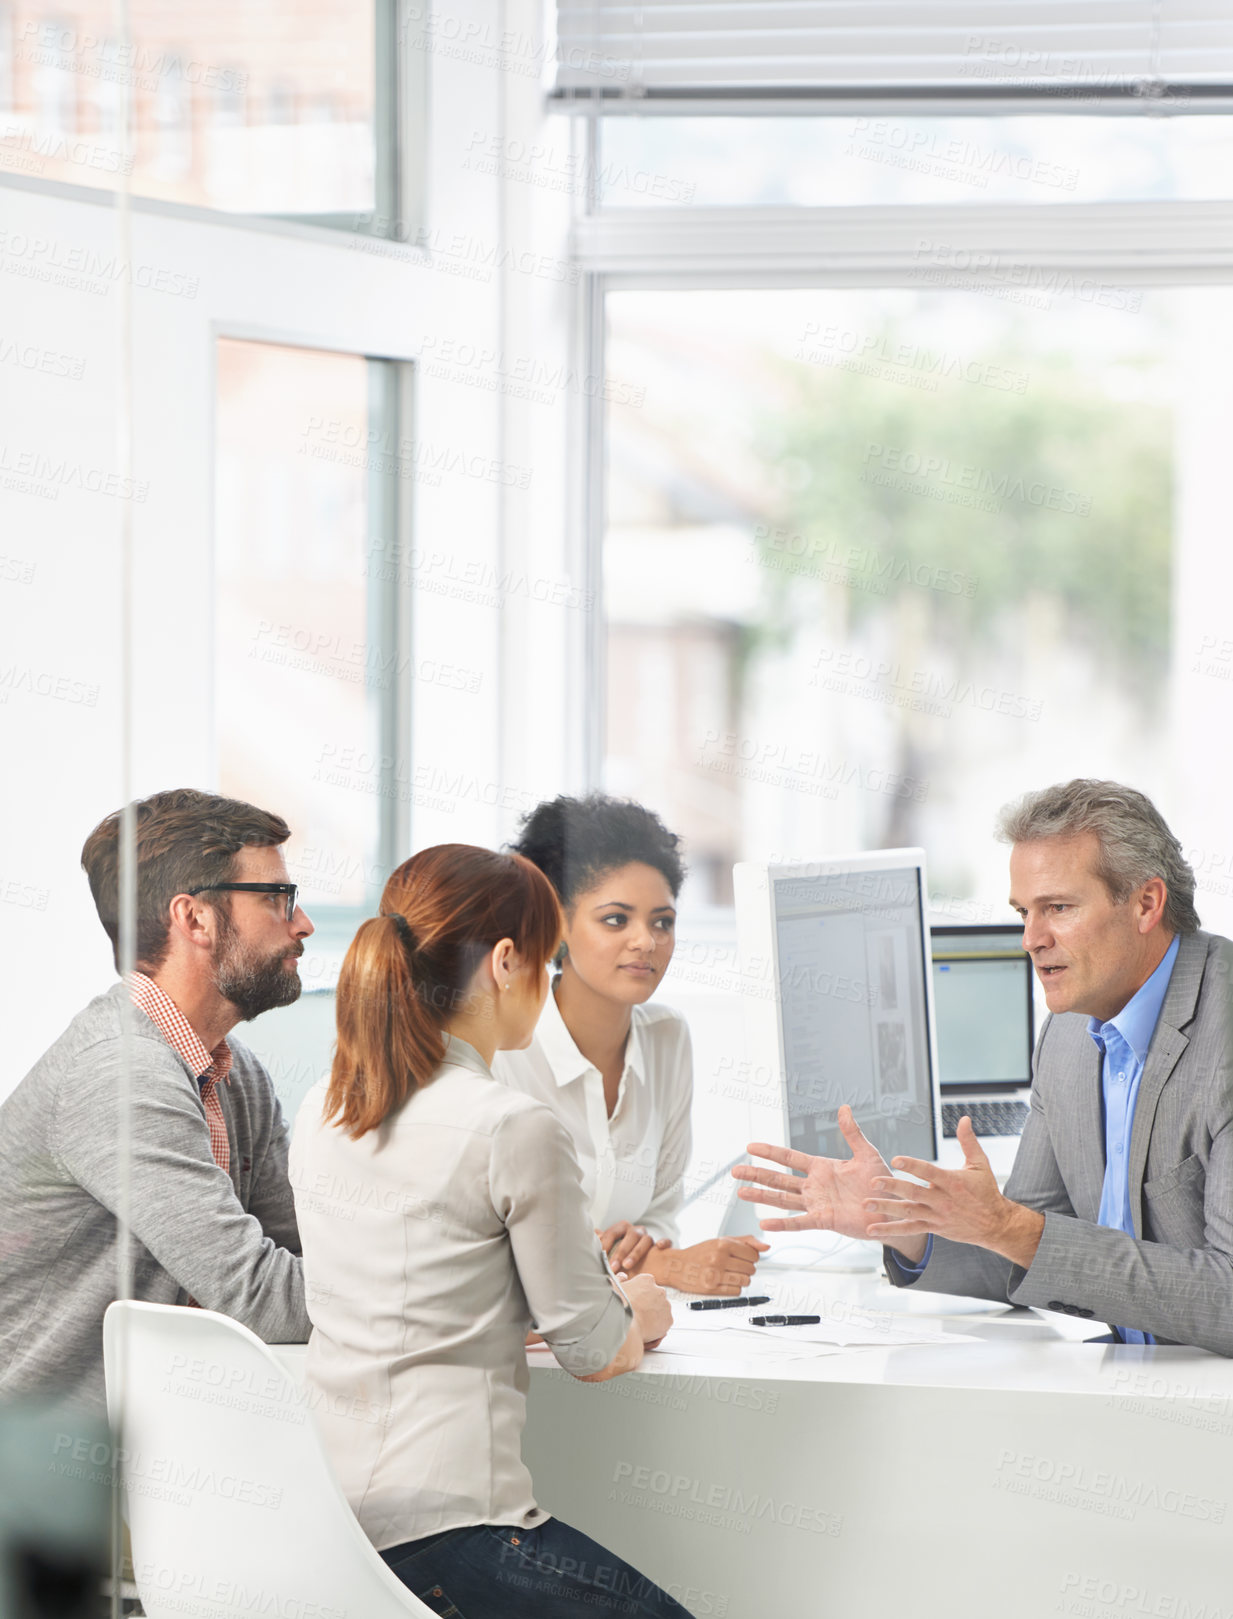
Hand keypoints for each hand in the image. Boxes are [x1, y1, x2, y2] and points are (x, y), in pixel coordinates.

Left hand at [598, 1221, 667, 1276]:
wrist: (647, 1265)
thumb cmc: (624, 1258)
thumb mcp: (612, 1251)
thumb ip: (603, 1244)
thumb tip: (591, 1234)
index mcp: (622, 1229)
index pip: (613, 1233)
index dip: (606, 1245)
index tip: (601, 1258)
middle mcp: (637, 1231)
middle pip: (630, 1236)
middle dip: (620, 1252)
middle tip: (613, 1267)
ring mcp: (650, 1238)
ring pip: (646, 1240)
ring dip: (636, 1252)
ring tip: (627, 1266)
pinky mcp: (664, 1246)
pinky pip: (667, 1241)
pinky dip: (664, 1242)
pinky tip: (659, 1248)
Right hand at [621, 1272, 672, 1347]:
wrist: (623, 1325)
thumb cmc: (616, 1306)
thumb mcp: (612, 1286)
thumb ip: (619, 1279)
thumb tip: (623, 1276)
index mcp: (646, 1280)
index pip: (647, 1285)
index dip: (640, 1294)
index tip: (634, 1301)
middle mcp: (660, 1290)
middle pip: (656, 1297)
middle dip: (649, 1304)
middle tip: (638, 1313)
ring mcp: (666, 1305)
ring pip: (661, 1310)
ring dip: (654, 1315)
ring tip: (641, 1323)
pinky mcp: (668, 1320)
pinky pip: (664, 1323)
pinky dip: (658, 1327)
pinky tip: (647, 1330)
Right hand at [649, 1236, 769, 1295]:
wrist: (676, 1265)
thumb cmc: (701, 1253)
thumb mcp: (721, 1240)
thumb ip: (746, 1241)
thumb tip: (767, 1246)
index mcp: (723, 1244)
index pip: (754, 1254)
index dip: (751, 1257)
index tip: (743, 1257)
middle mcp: (719, 1258)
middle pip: (751, 1269)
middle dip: (746, 1268)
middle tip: (734, 1266)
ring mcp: (715, 1274)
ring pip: (745, 1281)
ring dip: (741, 1279)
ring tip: (730, 1274)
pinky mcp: (711, 1288)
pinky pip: (736, 1291)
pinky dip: (734, 1288)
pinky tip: (725, 1282)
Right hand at [732, 1105, 903, 1242]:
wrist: (893, 1209)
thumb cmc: (881, 1182)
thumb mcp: (867, 1154)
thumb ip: (852, 1133)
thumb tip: (844, 1108)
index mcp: (821, 1167)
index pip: (789, 1157)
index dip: (770, 1152)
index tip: (750, 1146)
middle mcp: (814, 1185)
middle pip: (779, 1178)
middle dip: (756, 1173)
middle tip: (734, 1170)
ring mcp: (816, 1203)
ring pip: (782, 1199)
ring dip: (761, 1196)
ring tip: (740, 1192)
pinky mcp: (824, 1220)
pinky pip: (799, 1222)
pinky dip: (782, 1224)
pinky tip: (764, 1223)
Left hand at [862, 1117, 1043, 1267]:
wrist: (995, 1224)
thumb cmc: (986, 1192)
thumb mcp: (980, 1164)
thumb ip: (968, 1141)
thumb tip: (964, 1119)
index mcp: (952, 1182)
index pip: (929, 1172)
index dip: (912, 1165)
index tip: (896, 1159)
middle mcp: (942, 1199)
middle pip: (914, 1192)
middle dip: (892, 1187)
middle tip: (873, 1182)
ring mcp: (936, 1215)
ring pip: (908, 1212)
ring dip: (886, 1208)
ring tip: (867, 1204)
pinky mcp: (933, 1227)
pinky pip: (910, 1230)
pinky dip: (891, 1230)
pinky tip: (873, 1229)